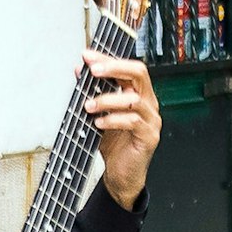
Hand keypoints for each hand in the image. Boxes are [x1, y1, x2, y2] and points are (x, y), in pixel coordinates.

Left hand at [81, 53, 162, 204]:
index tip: (88, 56)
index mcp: (139, 94)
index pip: (128, 67)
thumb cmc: (114, 145)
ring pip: (133, 99)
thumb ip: (92, 91)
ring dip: (107, 100)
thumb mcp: (99, 114)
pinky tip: (98, 123)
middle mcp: (148, 103)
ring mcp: (152, 120)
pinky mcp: (149, 137)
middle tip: (93, 71)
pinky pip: (133, 122)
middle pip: (138, 73)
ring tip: (88, 106)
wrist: (121, 175)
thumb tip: (80, 70)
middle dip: (114, 68)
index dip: (108, 59)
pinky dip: (113, 120)